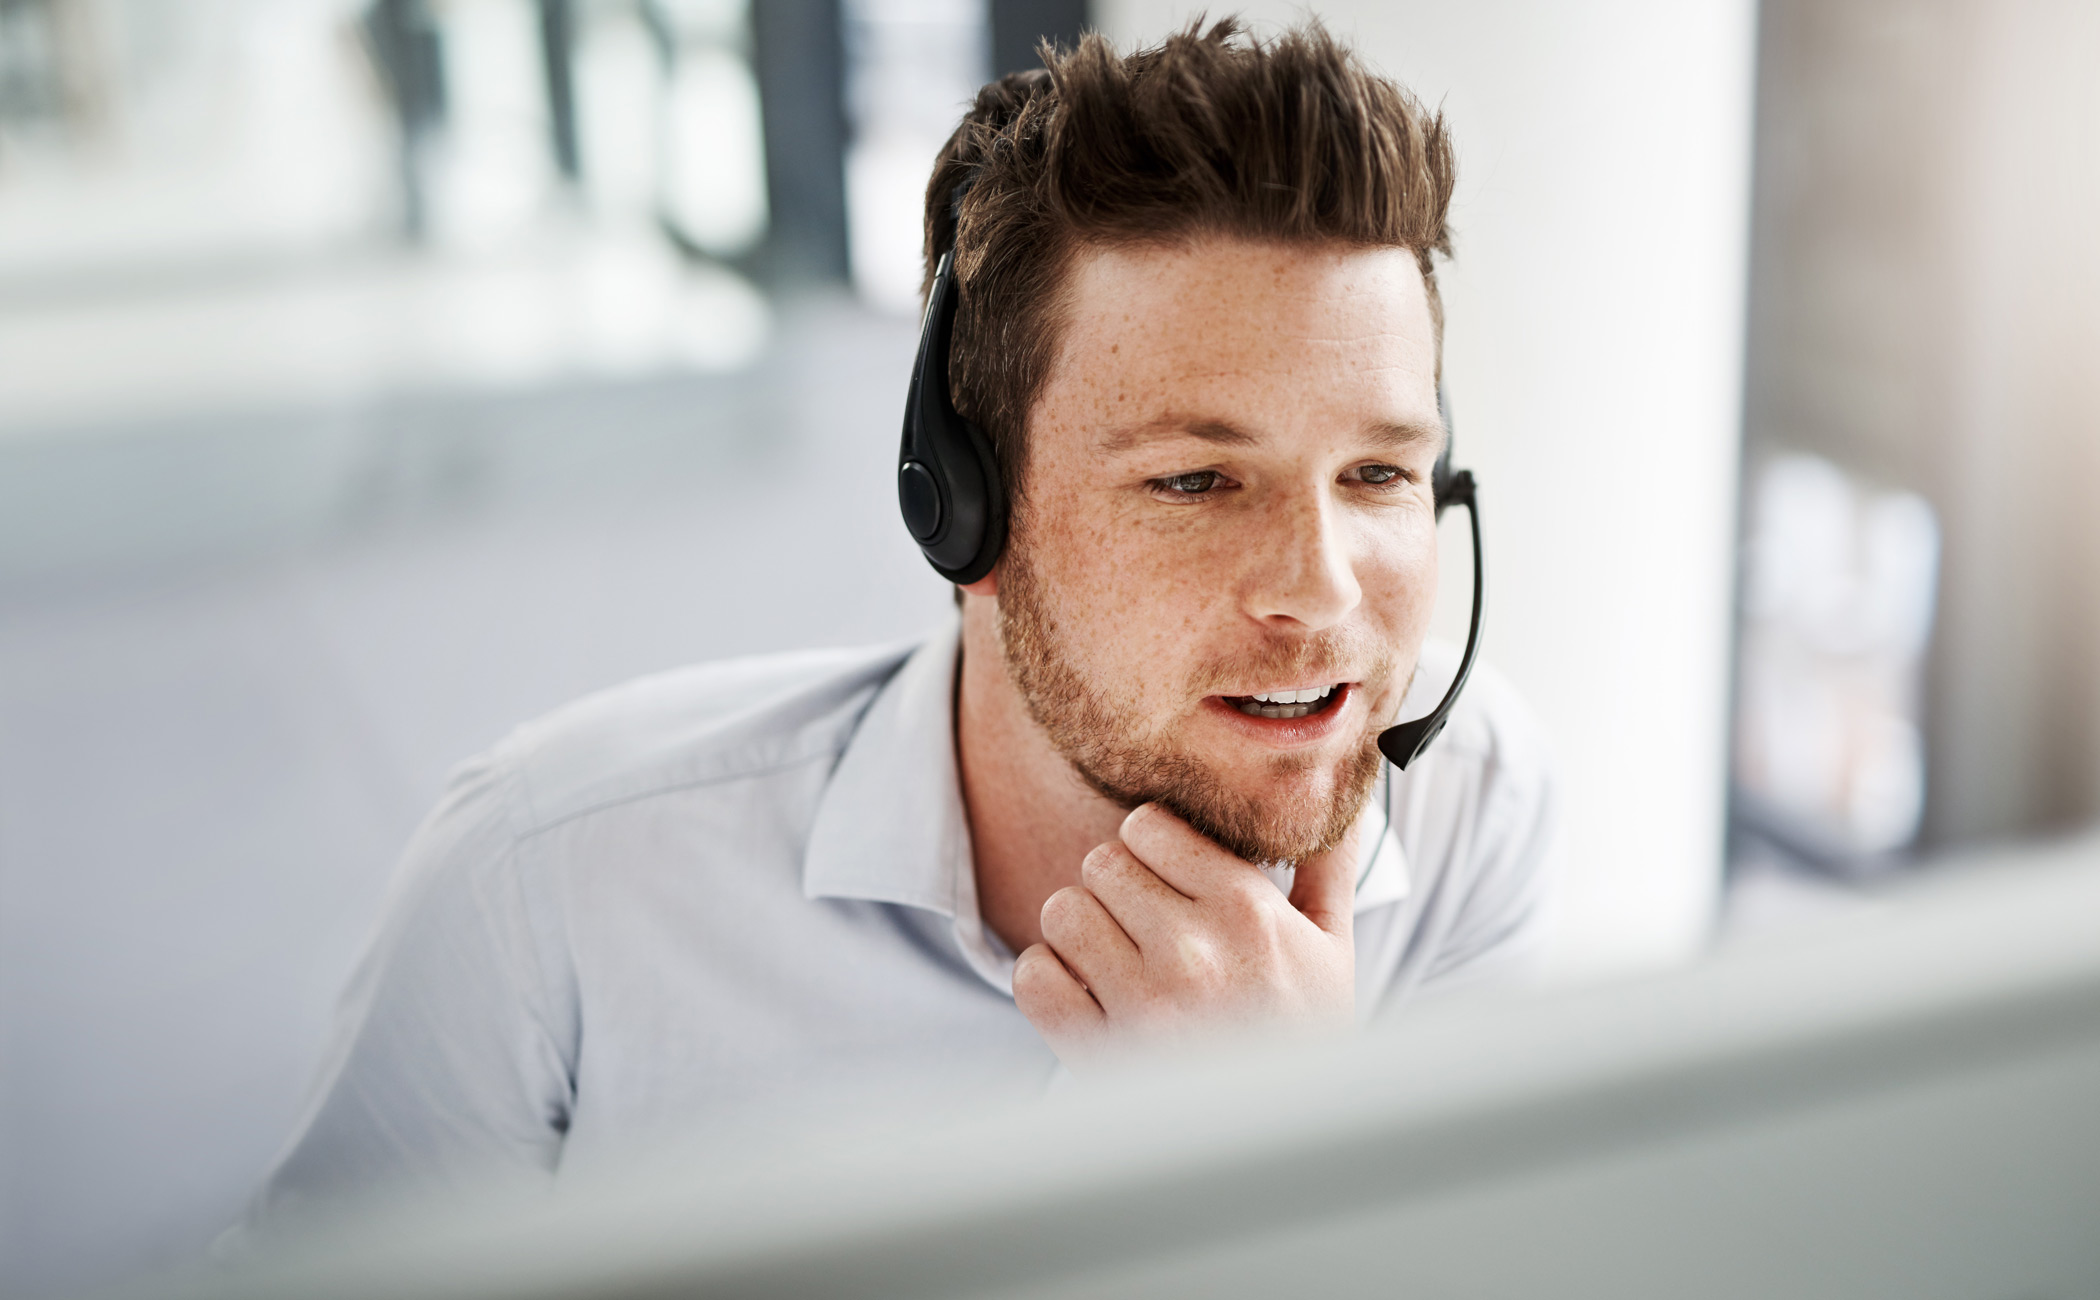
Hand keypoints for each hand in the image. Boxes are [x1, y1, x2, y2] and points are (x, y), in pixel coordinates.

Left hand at [1013, 802, 1357, 1068]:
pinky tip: (1082, 994)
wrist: (1282, 1139)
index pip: (1148, 825)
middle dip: (1116, 887)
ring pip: (1061, 911)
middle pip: (1101, 862)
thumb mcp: (1332, 949)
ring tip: (1112, 958)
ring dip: (1079, 931)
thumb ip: (1328, 868)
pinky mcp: (1099, 1053)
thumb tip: (1342, 797)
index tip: (1164, 876)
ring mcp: (1143, 1004)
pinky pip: (1033, 977)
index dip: (1149, 845)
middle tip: (1140, 923)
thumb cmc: (1305, 1038)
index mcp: (1247, 912)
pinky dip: (1045, 979)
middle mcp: (1193, 951)